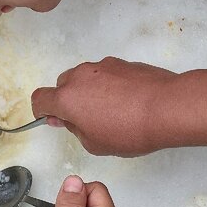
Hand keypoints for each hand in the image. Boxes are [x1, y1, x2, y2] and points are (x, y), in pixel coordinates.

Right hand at [31, 57, 206, 155]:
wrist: (167, 107)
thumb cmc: (130, 131)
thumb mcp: (95, 144)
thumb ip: (75, 130)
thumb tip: (69, 119)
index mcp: (67, 98)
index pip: (40, 99)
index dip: (42, 111)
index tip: (54, 120)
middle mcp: (79, 76)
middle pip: (62, 85)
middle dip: (68, 101)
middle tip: (86, 120)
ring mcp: (102, 66)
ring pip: (84, 78)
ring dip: (89, 92)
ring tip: (111, 112)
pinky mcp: (122, 63)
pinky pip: (105, 74)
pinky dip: (109, 85)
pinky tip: (127, 102)